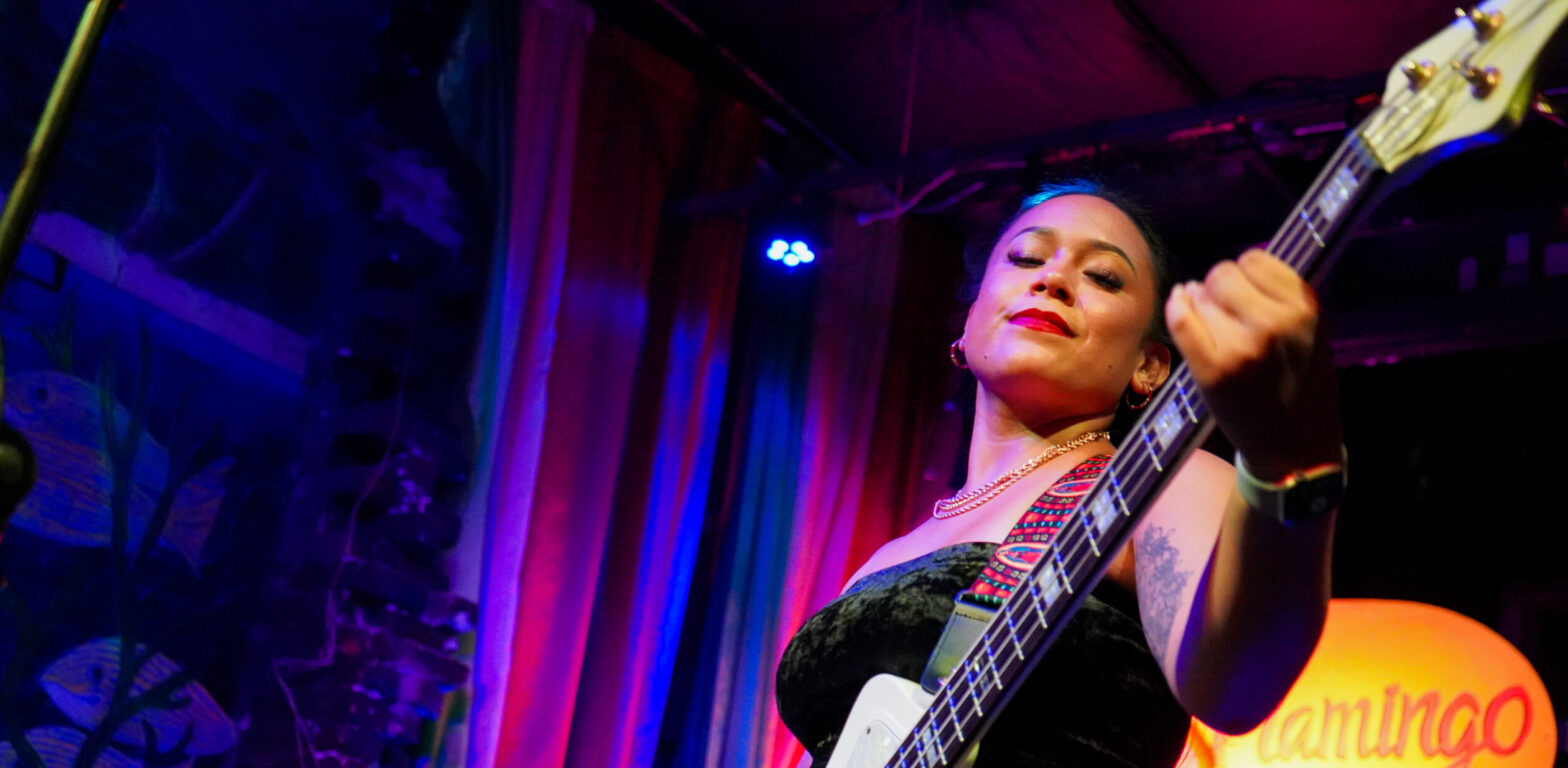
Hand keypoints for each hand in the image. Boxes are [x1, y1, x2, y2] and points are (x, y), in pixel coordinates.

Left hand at [1165, 249, 1341, 479]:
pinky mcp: (1213, 370)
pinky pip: (1180, 320)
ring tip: (1217, 330)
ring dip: (1201, 305)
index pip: (1254, 258)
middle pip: (1222, 273)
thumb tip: (1221, 272)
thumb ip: (1276, 298)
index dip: (1243, 274)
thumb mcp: (1308, 333)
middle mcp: (1275, 323)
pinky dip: (1176, 308)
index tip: (1244, 293)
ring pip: (1200, 296)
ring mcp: (1242, 347)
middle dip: (1218, 288)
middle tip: (1227, 314)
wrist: (1297, 448)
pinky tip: (1181, 307)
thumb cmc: (1300, 386)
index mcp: (1305, 308)